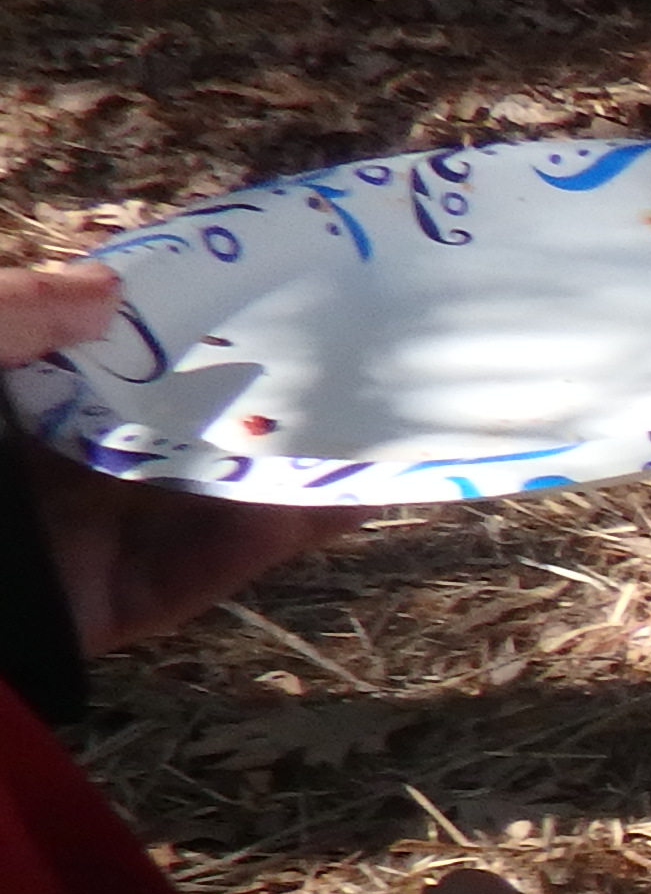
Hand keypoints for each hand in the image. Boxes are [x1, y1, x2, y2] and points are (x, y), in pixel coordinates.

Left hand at [9, 256, 368, 655]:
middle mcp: (33, 469)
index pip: (87, 357)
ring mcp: (73, 543)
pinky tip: (334, 499)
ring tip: (372, 424)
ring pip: (196, 501)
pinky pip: (200, 570)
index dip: (164, 325)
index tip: (244, 290)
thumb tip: (110, 284)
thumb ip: (19, 312)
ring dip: (282, 468)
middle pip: (158, 427)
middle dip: (245, 395)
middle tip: (336, 355)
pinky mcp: (106, 609)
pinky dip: (270, 538)